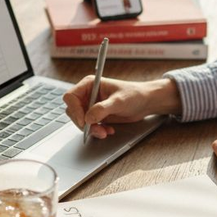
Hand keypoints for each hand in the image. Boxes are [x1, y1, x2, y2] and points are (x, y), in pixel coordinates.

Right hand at [63, 77, 180, 138]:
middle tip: (97, 130)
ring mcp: (91, 106)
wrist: (145, 103)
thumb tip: (88, 118)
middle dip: (84, 123)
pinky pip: (89, 126)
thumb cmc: (134, 95)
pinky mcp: (96, 116)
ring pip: (80, 121)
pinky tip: (109, 130)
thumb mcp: (118, 101)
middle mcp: (88, 94)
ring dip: (91, 129)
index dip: (74, 109)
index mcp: (90, 84)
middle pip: (73, 111)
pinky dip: (97, 131)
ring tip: (105, 132)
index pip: (71, 97)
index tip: (83, 121)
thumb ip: (102, 109)